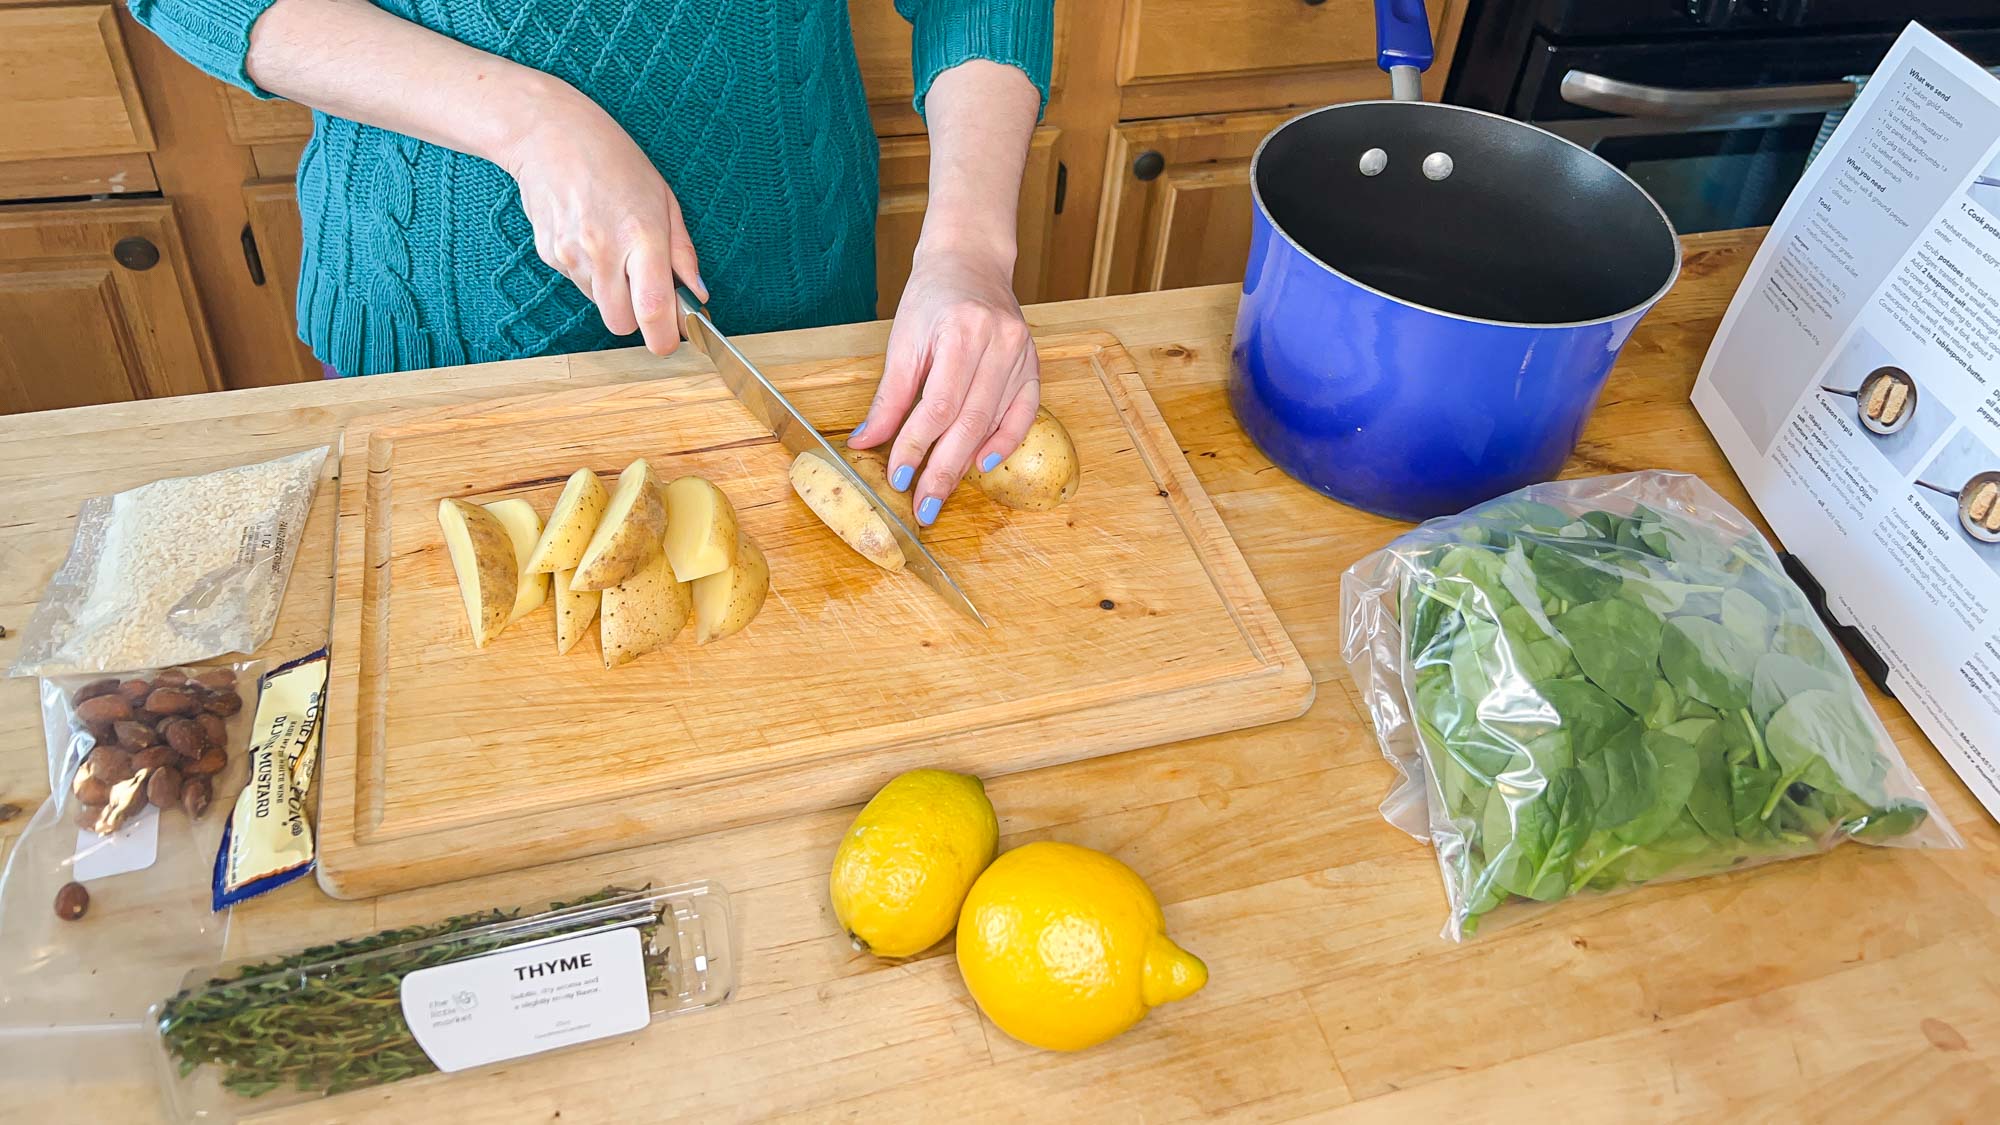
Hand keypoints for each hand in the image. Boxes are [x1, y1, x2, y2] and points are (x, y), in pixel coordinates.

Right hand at [499, 93, 705, 354]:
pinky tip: (590, 235)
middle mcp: (603, 250)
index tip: (672, 340)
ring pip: (599, 304)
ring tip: (614, 246)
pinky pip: (578, 283)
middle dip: (637, 318)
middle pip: (621, 323)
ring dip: (612, 291)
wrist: (549, 133)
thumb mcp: (664, 199)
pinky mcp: (549, 254)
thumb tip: (698, 294)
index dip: (665, 337)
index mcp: (641, 235)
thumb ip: (682, 253)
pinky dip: (589, 272)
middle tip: (645, 291)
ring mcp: (571, 254)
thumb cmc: (614, 160)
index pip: (653, 309)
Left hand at [849, 243, 1038, 526]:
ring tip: (943, 493)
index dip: (917, 446)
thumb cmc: (931, 297)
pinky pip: (1024, 413)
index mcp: (961, 331)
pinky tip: (982, 465)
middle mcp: (998, 342)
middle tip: (924, 508)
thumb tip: (866, 443)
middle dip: (943, 470)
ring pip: (994, 421)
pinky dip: (1004, 442)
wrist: (970, 261)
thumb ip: (889, 397)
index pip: (937, 405)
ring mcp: (1021, 353)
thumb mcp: (902, 341)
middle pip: (969, 421)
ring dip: (967, 463)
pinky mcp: (1033, 363)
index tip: (900, 479)